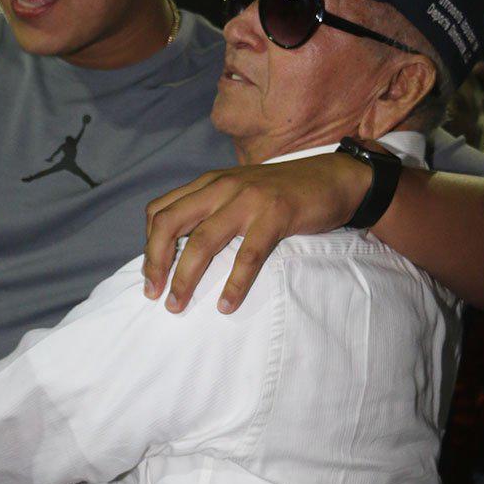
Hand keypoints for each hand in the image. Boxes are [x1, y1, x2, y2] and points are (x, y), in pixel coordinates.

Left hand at [144, 153, 370, 313]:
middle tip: (153, 293)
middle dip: (155, 261)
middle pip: (169, 223)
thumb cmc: (284, 192)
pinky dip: (234, 284)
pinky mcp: (276, 215)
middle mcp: (222, 187)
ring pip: (202, 241)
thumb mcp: (239, 192)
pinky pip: (248, 255)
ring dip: (185, 278)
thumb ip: (212, 210)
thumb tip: (180, 249)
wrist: (334, 178)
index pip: (160, 210)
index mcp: (209, 183)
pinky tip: (226, 305)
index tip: (151, 273)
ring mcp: (248, 199)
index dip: (148, 244)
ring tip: (177, 305)